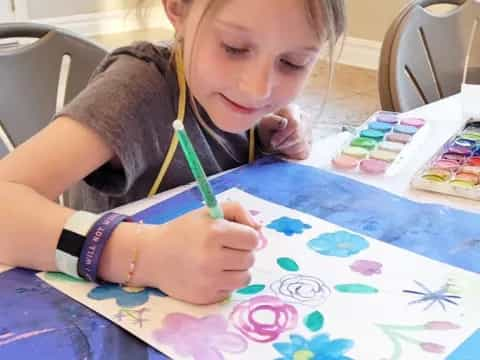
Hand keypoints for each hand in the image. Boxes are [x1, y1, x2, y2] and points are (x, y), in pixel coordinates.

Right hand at [140, 202, 260, 303]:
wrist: (153, 255)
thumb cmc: (184, 231)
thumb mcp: (209, 211)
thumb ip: (238, 211)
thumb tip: (260, 230)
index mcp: (214, 232)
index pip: (252, 239)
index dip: (248, 236)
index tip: (236, 236)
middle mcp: (212, 257)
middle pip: (250, 259)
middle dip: (242, 252)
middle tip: (225, 249)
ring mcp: (208, 280)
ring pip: (245, 277)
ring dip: (238, 269)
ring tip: (221, 262)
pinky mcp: (205, 297)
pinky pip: (231, 290)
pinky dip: (225, 282)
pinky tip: (211, 274)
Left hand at [257, 104, 311, 159]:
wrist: (269, 139)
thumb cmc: (267, 129)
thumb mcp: (265, 124)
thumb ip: (272, 121)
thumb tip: (283, 122)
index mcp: (293, 109)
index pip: (295, 124)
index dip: (283, 136)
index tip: (273, 141)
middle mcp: (305, 118)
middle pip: (299, 136)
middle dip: (284, 144)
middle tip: (275, 145)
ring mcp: (309, 131)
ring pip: (302, 146)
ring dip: (287, 150)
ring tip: (280, 145)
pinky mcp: (309, 144)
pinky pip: (303, 153)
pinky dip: (292, 155)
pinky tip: (286, 149)